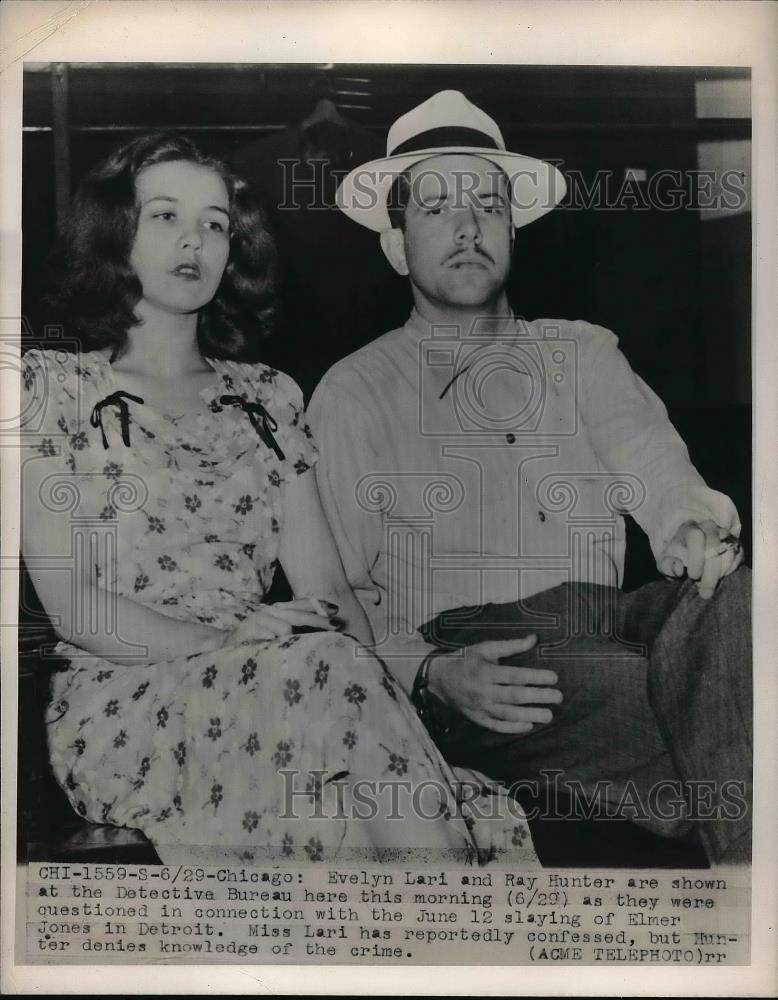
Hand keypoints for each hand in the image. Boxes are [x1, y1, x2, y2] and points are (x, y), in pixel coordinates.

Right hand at [229, 598, 338, 644]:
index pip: (302, 603)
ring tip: (308, 642)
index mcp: (280, 609)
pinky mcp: (247, 631)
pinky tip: (281, 645)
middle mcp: (270, 611)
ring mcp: (258, 620)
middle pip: (298, 615)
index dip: (319, 605)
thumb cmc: (257, 638)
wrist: (225, 645)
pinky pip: (267, 636)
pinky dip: (275, 641)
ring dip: (296, 635)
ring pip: (284, 626)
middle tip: (334, 626)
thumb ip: (297, 627)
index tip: (336, 610)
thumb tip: (325, 627)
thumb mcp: (278, 630)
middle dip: (318, 620)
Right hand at [428, 636, 561, 733]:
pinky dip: (513, 728)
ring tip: (548, 715)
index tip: (554, 678)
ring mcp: (480, 707)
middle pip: (515, 696)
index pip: (515, 676)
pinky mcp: (477, 719)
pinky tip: (528, 725)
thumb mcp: (484, 648)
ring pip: (508, 714)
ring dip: (530, 715)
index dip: (536, 677)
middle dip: (539, 697)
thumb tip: (534, 639)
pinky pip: (497, 726)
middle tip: (558, 697)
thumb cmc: (465, 660)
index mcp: (485, 671)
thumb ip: (510, 646)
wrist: (439, 678)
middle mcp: (483, 691)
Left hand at [658, 519, 743, 598]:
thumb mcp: (666, 562)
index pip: (695, 536)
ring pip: (728, 553)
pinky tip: (718, 578)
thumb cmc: (677, 558)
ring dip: (719, 574)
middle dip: (710, 573)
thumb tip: (678, 569)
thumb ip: (668, 565)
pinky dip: (729, 572)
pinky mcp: (736, 544)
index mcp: (689, 529)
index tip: (693, 576)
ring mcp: (725, 534)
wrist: (690, 553)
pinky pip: (738, 559)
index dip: (696, 558)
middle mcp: (709, 527)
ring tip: (708, 585)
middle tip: (705, 592)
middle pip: (714, 546)